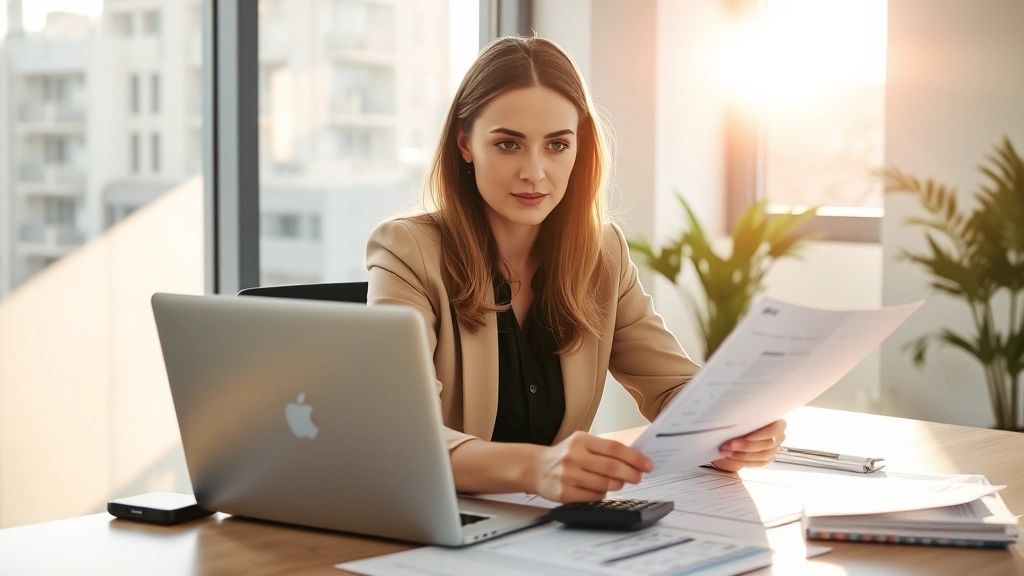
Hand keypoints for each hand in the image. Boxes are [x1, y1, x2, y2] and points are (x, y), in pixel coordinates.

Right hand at [529, 432, 652, 502]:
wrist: (536, 467)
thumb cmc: (564, 455)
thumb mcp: (581, 443)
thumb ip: (604, 450)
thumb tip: (635, 460)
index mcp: (580, 440)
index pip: (614, 448)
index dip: (634, 457)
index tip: (647, 465)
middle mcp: (573, 456)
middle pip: (612, 467)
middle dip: (631, 474)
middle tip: (639, 477)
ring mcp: (567, 475)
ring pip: (604, 484)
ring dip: (618, 485)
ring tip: (620, 482)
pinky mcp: (564, 493)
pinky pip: (593, 497)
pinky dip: (602, 494)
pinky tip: (601, 490)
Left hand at [711, 419, 786, 472]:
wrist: (740, 431)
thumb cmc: (743, 420)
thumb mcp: (745, 416)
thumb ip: (746, 419)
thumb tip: (735, 419)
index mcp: (778, 423)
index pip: (773, 430)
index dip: (758, 435)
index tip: (743, 436)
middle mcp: (779, 436)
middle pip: (766, 444)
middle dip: (746, 446)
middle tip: (728, 445)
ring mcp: (774, 450)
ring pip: (762, 456)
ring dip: (742, 455)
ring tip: (726, 451)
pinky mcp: (767, 460)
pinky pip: (758, 463)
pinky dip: (744, 461)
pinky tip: (731, 456)